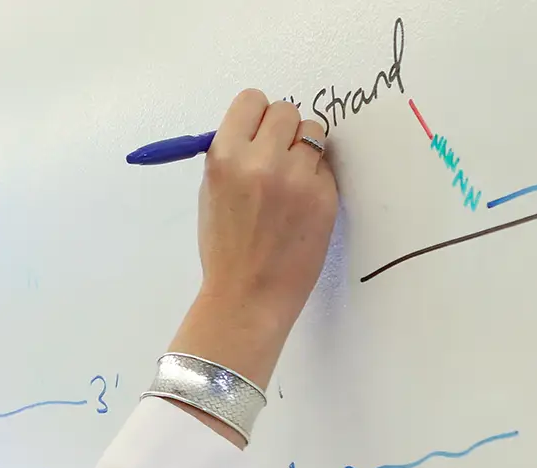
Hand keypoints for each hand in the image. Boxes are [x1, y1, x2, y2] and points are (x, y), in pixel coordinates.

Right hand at [169, 88, 338, 389]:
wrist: (248, 296)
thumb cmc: (224, 248)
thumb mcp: (210, 193)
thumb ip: (233, 156)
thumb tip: (258, 130)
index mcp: (225, 157)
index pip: (252, 100)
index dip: (256, 115)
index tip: (258, 132)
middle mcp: (262, 160)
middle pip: (287, 111)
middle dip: (283, 130)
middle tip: (277, 157)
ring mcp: (298, 178)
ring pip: (314, 133)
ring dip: (304, 149)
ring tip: (292, 179)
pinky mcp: (325, 196)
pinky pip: (326, 166)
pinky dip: (316, 178)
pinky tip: (303, 204)